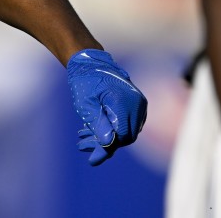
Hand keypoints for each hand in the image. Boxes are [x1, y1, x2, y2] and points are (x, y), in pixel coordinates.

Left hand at [66, 49, 147, 165]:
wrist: (89, 62)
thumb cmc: (85, 81)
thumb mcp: (86, 105)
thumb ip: (99, 125)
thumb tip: (109, 144)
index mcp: (126, 103)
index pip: (122, 136)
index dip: (107, 149)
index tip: (91, 158)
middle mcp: (137, 104)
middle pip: (126, 136)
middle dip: (104, 144)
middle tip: (82, 145)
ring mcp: (139, 104)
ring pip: (126, 130)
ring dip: (106, 137)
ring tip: (82, 138)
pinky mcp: (135, 104)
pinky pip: (126, 122)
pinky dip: (111, 128)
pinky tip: (91, 130)